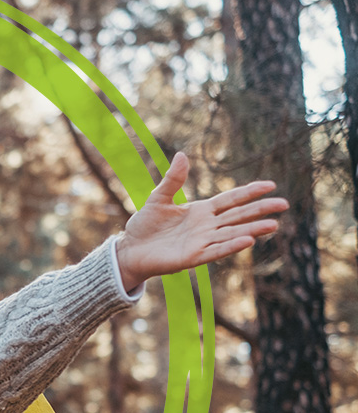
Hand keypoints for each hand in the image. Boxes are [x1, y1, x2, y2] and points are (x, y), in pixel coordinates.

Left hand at [115, 152, 288, 290]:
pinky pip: (216, 251)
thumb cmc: (144, 225)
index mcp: (201, 211)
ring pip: (232, 234)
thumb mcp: (158, 198)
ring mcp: (202, 242)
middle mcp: (206, 226)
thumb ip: (172, 180)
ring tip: (274, 225)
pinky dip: (230, 246)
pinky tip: (247, 241)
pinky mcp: (193, 257)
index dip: (249, 192)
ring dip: (252, 229)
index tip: (270, 185)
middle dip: (260, 210)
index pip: (231, 199)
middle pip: (238, 216)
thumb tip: (181, 155)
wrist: (130, 249)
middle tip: (283, 204)